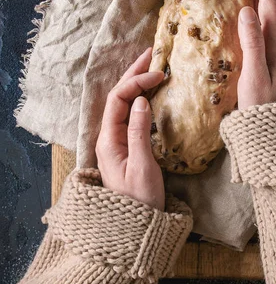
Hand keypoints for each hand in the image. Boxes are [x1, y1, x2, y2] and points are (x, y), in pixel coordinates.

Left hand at [95, 47, 165, 209]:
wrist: (137, 228)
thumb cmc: (140, 201)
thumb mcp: (142, 168)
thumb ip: (139, 133)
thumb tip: (142, 100)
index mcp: (109, 141)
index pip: (118, 100)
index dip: (136, 82)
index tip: (158, 74)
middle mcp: (109, 137)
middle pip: (118, 98)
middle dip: (133, 74)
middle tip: (152, 54)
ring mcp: (117, 142)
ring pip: (124, 105)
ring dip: (136, 84)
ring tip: (152, 66)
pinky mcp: (127, 147)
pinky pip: (131, 115)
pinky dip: (142, 99)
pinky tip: (152, 92)